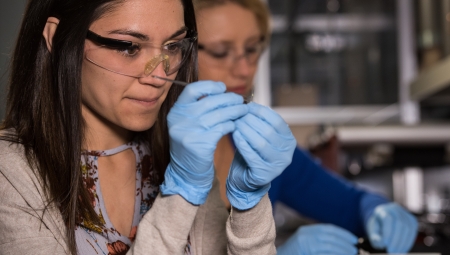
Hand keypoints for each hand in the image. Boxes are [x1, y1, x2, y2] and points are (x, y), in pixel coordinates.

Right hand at [160, 81, 247, 204]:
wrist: (186, 172)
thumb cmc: (192, 143)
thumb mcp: (188, 123)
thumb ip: (199, 107)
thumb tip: (222, 90)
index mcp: (175, 112)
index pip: (191, 90)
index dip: (209, 86)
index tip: (222, 88)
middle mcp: (179, 120)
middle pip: (208, 101)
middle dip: (227, 99)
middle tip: (239, 100)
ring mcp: (188, 133)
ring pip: (218, 115)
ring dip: (234, 111)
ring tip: (243, 110)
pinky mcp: (199, 145)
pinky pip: (221, 129)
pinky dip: (231, 125)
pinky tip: (235, 125)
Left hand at [226, 102, 295, 209]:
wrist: (247, 180)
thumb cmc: (252, 153)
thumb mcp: (259, 135)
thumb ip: (258, 122)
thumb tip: (248, 103)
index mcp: (289, 141)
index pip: (277, 121)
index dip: (262, 112)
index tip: (247, 106)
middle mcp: (287, 154)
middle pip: (268, 131)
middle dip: (251, 121)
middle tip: (237, 115)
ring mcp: (277, 166)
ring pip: (261, 143)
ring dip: (246, 131)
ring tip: (235, 123)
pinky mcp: (265, 175)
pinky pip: (252, 155)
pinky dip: (242, 144)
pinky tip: (235, 136)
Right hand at [277, 224, 357, 254]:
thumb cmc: (293, 254)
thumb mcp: (305, 244)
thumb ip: (318, 242)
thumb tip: (339, 244)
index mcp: (306, 232)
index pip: (328, 229)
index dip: (343, 234)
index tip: (353, 239)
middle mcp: (305, 236)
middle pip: (330, 237)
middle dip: (345, 243)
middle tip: (355, 248)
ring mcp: (305, 245)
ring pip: (330, 246)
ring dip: (343, 250)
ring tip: (352, 253)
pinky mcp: (307, 251)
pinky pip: (325, 253)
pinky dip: (335, 254)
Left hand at [366, 202, 417, 252]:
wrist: (383, 220)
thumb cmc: (378, 228)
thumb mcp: (372, 233)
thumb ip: (375, 238)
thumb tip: (383, 244)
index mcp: (382, 210)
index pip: (388, 218)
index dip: (387, 232)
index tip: (385, 245)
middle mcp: (395, 209)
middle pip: (400, 223)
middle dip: (396, 240)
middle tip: (392, 252)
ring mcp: (405, 214)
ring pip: (408, 228)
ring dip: (403, 243)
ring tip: (397, 252)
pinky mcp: (412, 220)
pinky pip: (413, 231)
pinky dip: (408, 242)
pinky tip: (403, 249)